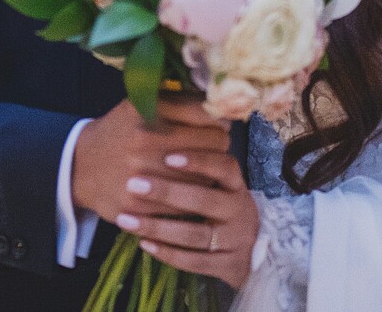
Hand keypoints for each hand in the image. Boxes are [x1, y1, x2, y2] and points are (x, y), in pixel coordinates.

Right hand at [70, 93, 229, 222]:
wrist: (80, 167)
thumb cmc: (120, 132)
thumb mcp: (140, 105)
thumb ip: (177, 101)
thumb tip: (219, 106)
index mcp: (147, 111)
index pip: (208, 114)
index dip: (218, 119)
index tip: (218, 124)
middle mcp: (145, 140)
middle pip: (214, 144)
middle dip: (219, 145)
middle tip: (214, 147)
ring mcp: (143, 175)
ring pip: (206, 176)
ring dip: (210, 173)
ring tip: (203, 169)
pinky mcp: (140, 205)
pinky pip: (187, 205)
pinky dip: (193, 198)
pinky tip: (189, 191)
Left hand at [81, 98, 258, 289]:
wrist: (254, 248)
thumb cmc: (222, 202)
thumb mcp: (219, 179)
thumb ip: (199, 150)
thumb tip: (178, 115)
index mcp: (236, 182)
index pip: (223, 166)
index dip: (198, 160)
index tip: (168, 156)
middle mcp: (239, 210)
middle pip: (206, 201)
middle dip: (168, 193)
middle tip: (133, 183)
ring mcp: (235, 240)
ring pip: (196, 236)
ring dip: (159, 227)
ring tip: (126, 218)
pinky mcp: (227, 266)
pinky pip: (195, 262)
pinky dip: (168, 254)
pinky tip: (143, 244)